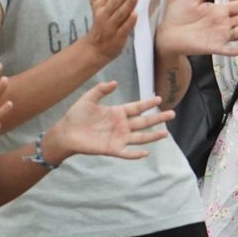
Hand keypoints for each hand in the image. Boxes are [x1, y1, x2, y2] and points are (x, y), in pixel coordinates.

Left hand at [39, 80, 172, 165]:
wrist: (65, 133)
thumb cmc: (75, 116)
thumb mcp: (88, 99)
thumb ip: (101, 90)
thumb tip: (115, 82)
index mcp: (118, 112)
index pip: (137, 107)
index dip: (148, 104)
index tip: (159, 99)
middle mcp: (121, 125)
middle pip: (144, 122)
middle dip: (158, 118)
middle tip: (172, 114)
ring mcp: (118, 138)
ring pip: (140, 137)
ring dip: (153, 136)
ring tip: (166, 133)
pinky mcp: (112, 149)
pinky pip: (126, 153)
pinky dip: (135, 154)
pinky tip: (145, 153)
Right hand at [85, 0, 137, 62]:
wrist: (96, 46)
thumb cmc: (101, 20)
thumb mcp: (96, 2)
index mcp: (100, 5)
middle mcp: (104, 14)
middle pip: (114, 2)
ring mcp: (110, 26)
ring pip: (119, 14)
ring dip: (128, 4)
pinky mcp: (117, 37)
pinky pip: (124, 28)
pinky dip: (129, 22)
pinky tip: (136, 14)